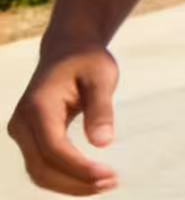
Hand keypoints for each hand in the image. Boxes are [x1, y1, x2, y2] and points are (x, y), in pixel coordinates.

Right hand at [8, 45, 119, 194]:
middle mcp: (22, 123)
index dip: (79, 167)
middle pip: (42, 167)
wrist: (67, 49)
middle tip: (112, 183)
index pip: (53, 148)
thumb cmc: (87, 60)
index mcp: (38, 107)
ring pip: (39, 172)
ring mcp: (21, 132)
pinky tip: (91, 179)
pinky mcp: (28, 138)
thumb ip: (101, 109)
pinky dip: (64, 177)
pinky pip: (41, 165)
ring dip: (70, 184)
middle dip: (76, 182)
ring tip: (105, 184)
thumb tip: (103, 143)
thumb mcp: (102, 76)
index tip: (109, 175)